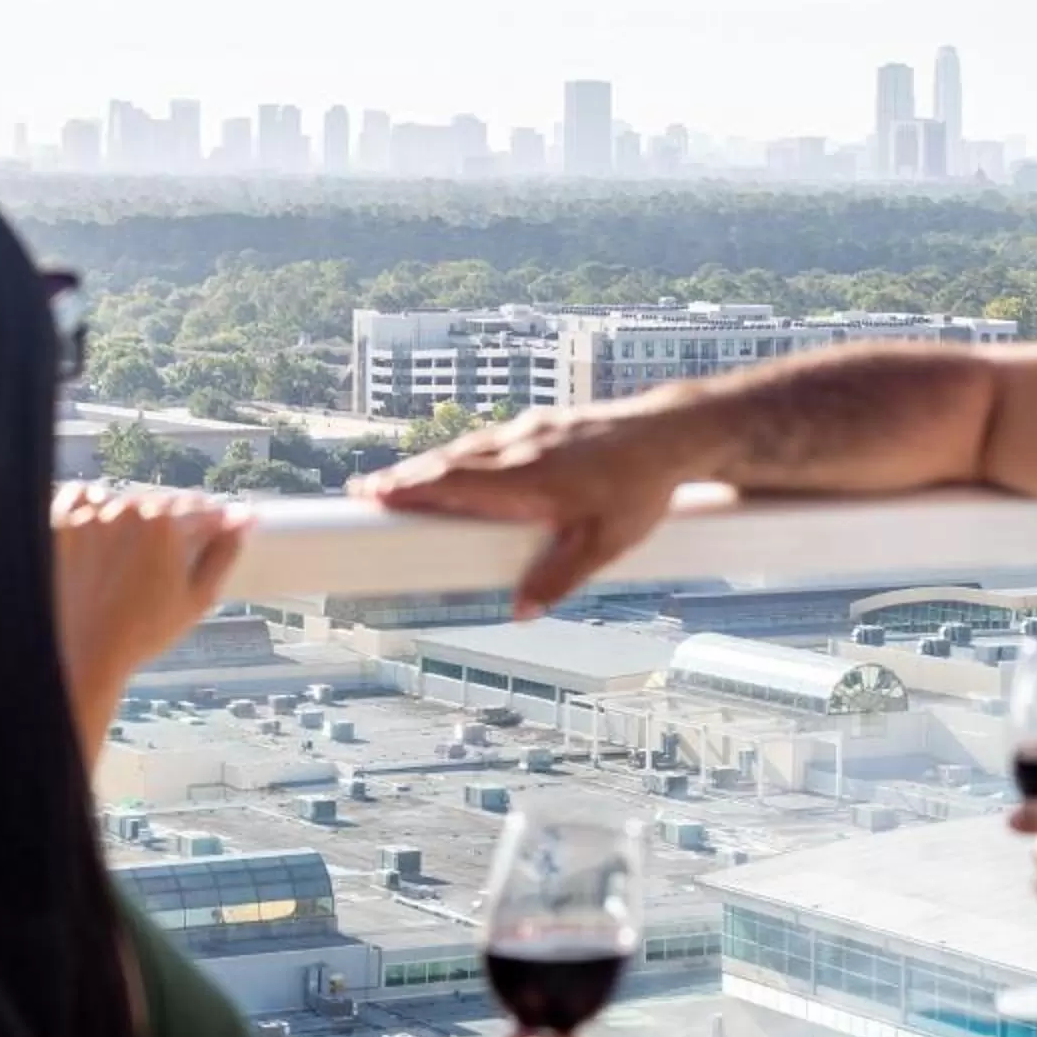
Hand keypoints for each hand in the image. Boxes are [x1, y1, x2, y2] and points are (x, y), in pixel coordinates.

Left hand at [52, 485, 245, 744]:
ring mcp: (91, 514)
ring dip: (130, 519)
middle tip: (159, 566)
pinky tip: (95, 537)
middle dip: (168, 526)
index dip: (209, 525)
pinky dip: (90, 508)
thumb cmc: (142, 633)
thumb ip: (225, 552)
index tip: (206, 542)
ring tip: (124, 561)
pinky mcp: (60, 521)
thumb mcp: (198, 598)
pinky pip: (80, 495)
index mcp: (169, 525)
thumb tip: (244, 518)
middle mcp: (130, 509)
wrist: (79, 656)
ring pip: (124, 499)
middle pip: (162, 503)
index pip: (201, 508)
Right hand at [365, 403, 718, 616]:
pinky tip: (462, 467)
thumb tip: (521, 611)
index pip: (453, 482)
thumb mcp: (604, 543)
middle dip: (404, 478)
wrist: (673, 433)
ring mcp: (532, 432)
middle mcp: (521, 447)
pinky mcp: (545, 425)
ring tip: (399, 483)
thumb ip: (560, 577)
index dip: (409, 489)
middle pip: (449, 463)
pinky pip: (491, 442)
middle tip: (364, 492)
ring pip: (469, 449)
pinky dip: (464, 456)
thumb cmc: (640, 489)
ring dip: (431, 466)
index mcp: (526, 476)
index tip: (370, 496)